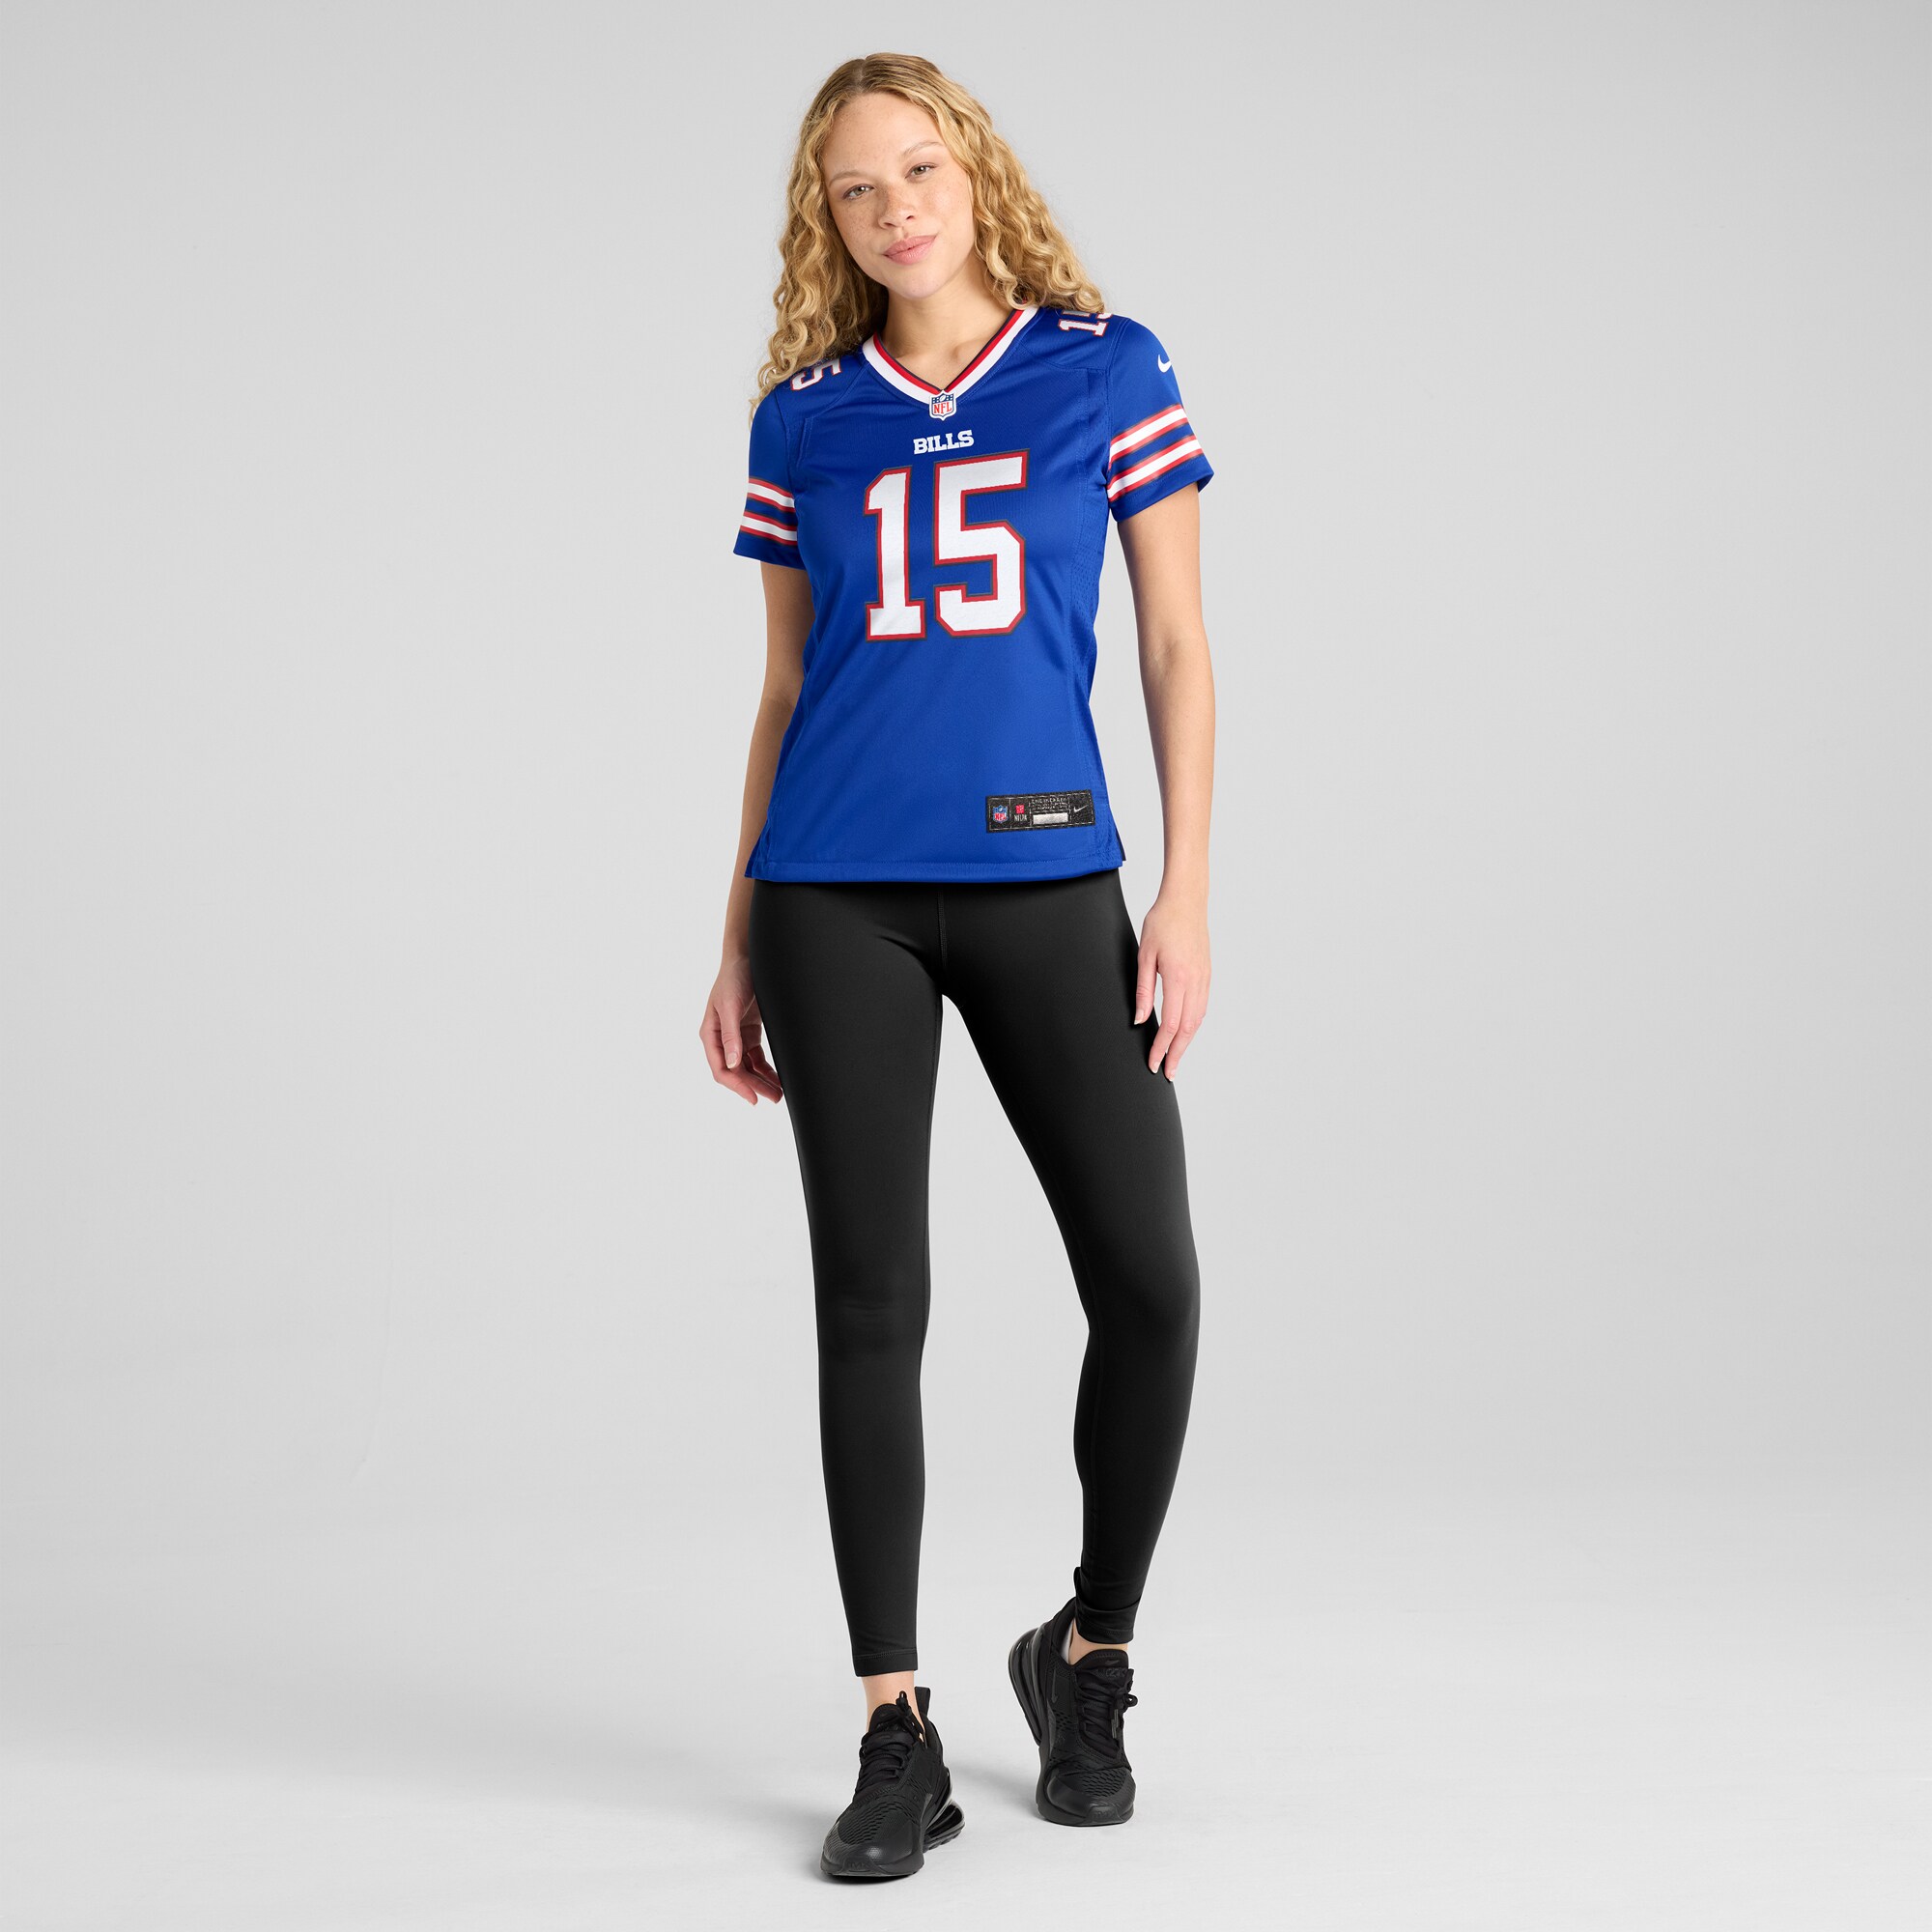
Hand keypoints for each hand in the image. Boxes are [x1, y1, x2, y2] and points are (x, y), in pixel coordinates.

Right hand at [701, 956, 783, 1105]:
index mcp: (710, 1034)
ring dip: (761, 1080)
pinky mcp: (749, 1032)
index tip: (754, 1099)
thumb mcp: (730, 1006)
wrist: (747, 958)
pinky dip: (766, 1068)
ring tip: (779, 1093)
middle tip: (774, 1098)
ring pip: (748, 1067)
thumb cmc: (733, 978)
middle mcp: (722, 1039)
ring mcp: (736, 1036)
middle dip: (754, 1086)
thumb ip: (730, 1035)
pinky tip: (777, 1077)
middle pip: (737, 1072)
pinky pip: (757, 1057)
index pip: (722, 1069)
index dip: (737, 1086)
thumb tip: (732, 1063)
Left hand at [1134, 890, 1209, 1079]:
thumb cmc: (1162, 922)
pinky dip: (1194, 1026)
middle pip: (1187, 1029)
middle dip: (1177, 1054)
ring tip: (1175, 1058)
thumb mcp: (1144, 955)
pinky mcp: (1207, 975)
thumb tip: (1139, 1019)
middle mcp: (1196, 982)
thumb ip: (1143, 990)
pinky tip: (1185, 1033)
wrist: (1187, 900)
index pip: (1169, 1024)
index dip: (1161, 1047)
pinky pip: (1202, 1008)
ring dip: (1186, 1043)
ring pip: (1197, 1021)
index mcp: (1178, 978)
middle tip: (1168, 1073)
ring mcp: (1205, 979)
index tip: (1153, 1063)